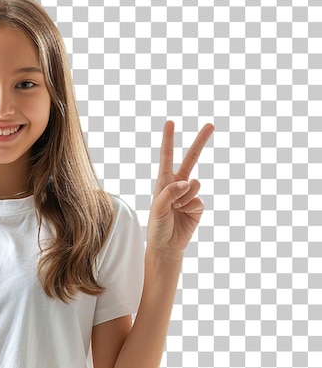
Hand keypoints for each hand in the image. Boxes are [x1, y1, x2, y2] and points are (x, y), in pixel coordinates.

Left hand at [147, 120, 213, 257]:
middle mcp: (177, 185)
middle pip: (191, 159)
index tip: (170, 122)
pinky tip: (183, 215)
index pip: (167, 157)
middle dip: (200, 142)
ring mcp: (189, 195)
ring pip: (194, 184)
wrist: (166, 245)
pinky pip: (198, 199)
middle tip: (211, 124)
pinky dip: (190, 207)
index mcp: (163, 182)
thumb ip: (170, 192)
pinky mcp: (198, 206)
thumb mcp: (157, 207)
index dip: (168, 140)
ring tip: (176, 209)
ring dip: (185, 197)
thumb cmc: (157, 226)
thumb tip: (188, 181)